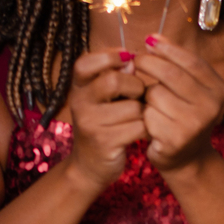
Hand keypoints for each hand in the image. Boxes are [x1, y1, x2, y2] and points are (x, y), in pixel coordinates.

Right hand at [66, 49, 146, 192]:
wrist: (90, 166)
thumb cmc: (102, 125)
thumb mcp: (101, 98)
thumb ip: (114, 77)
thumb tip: (132, 60)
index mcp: (78, 88)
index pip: (85, 63)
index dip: (109, 56)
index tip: (127, 59)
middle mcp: (79, 103)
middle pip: (114, 81)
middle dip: (135, 86)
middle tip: (137, 95)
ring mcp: (91, 124)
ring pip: (133, 107)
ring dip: (143, 112)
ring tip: (136, 119)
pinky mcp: (105, 143)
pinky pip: (139, 127)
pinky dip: (146, 130)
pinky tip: (139, 133)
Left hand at [136, 37, 223, 173]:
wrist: (187, 157)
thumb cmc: (184, 115)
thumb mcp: (190, 88)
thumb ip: (176, 63)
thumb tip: (153, 37)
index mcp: (218, 89)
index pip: (191, 61)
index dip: (168, 48)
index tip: (149, 41)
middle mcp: (211, 106)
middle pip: (171, 74)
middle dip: (149, 64)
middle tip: (136, 62)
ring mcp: (194, 124)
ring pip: (156, 94)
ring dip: (146, 95)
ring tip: (151, 103)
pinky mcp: (175, 140)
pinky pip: (148, 115)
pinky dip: (144, 115)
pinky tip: (150, 121)